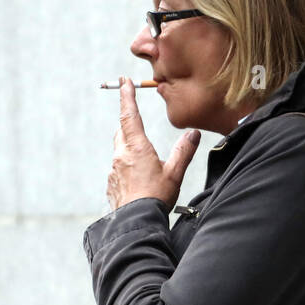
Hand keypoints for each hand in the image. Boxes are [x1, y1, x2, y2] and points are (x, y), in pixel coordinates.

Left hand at [105, 75, 201, 211]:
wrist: (134, 223)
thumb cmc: (155, 198)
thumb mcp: (175, 173)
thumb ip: (184, 151)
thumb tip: (193, 133)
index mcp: (136, 148)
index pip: (129, 115)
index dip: (126, 97)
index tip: (123, 82)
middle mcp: (121, 155)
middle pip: (121, 131)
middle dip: (127, 121)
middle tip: (133, 115)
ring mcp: (114, 170)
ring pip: (119, 150)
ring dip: (128, 146)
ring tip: (142, 153)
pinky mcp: (111, 184)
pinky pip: (117, 168)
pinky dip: (126, 165)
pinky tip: (136, 176)